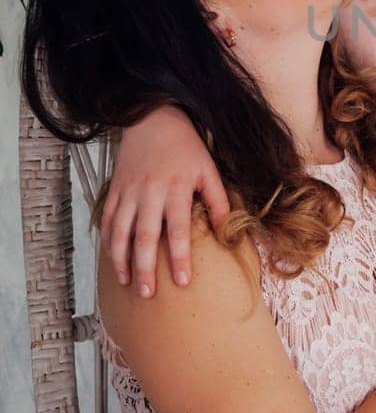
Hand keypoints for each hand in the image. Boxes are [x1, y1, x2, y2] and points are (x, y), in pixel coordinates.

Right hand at [100, 105, 229, 295]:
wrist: (152, 119)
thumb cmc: (186, 148)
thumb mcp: (208, 169)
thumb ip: (218, 200)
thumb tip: (229, 230)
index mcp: (177, 188)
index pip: (178, 230)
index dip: (180, 257)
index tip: (181, 281)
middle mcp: (150, 192)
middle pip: (145, 237)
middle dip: (146, 267)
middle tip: (148, 293)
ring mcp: (129, 192)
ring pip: (120, 232)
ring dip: (122, 260)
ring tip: (128, 282)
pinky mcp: (114, 191)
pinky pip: (108, 221)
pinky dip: (108, 242)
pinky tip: (114, 260)